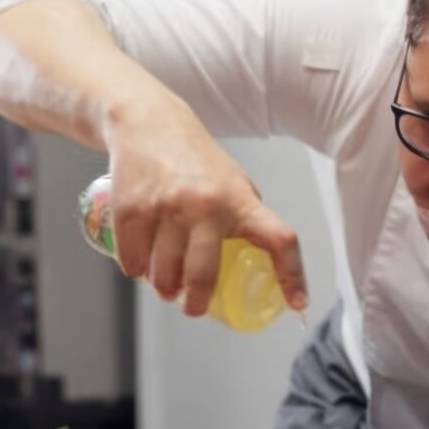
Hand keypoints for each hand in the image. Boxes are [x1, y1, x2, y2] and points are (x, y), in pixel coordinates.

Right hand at [106, 97, 307, 316]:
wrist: (148, 123)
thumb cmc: (192, 157)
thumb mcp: (231, 181)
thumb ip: (242, 217)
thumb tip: (254, 262)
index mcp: (238, 200)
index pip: (278, 239)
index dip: (292, 275)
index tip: (297, 302)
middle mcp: (205, 205)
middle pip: (202, 275)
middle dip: (195, 303)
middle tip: (191, 305)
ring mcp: (166, 208)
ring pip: (162, 276)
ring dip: (162, 287)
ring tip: (164, 279)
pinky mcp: (131, 210)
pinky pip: (133, 263)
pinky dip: (136, 270)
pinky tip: (142, 260)